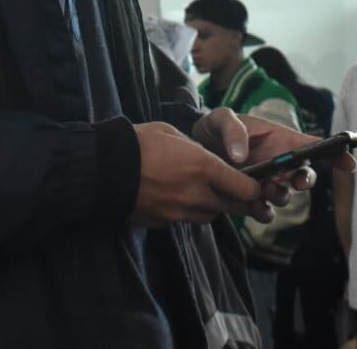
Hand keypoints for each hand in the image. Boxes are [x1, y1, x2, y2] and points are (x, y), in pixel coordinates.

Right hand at [129, 121, 269, 228]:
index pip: (245, 188)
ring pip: (211, 215)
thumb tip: (203, 157)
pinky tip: (179, 197)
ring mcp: (180, 212)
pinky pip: (188, 219)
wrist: (103, 170)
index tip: (254, 184)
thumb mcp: (172, 134)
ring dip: (214, 205)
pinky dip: (190, 211)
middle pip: (232, 207)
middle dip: (237, 199)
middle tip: (237, 191)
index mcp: (203, 167)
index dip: (254, 188)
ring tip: (204, 191)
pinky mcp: (165, 223)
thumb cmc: (138, 143)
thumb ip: (195, 149)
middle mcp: (197, 194)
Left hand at [191, 109, 355, 201]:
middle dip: (306, 180)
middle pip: (304, 174)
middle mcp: (278, 162)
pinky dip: (263, 213)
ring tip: (264, 190)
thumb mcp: (219, 118)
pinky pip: (264, 212)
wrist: (192, 151)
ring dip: (281, 196)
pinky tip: (255, 208)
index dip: (335, 152)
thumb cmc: (213, 128)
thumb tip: (242, 155)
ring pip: (285, 196)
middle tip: (297, 182)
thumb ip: (232, 129)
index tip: (349, 161)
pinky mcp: (249, 200)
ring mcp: (265, 183)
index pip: (313, 145)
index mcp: (278, 139)